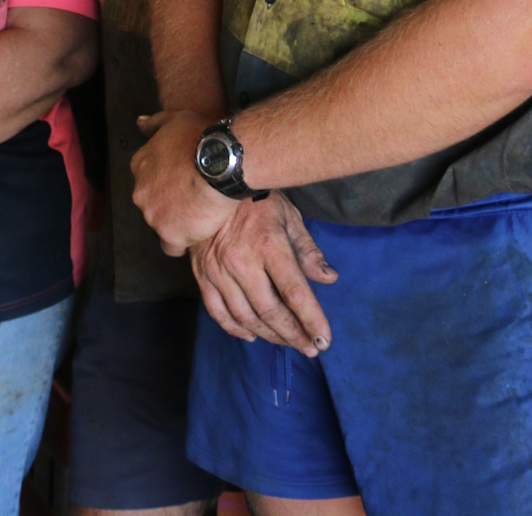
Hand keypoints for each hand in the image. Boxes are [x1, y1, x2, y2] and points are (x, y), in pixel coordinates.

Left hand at [131, 110, 237, 255]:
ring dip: (176, 220)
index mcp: (140, 166)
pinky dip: (181, 242)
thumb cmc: (200, 138)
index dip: (165, 180)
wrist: (221, 163)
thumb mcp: (175, 119)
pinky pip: (171, 246)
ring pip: (161, 223)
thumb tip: (139, 123)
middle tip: (192, 196)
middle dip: (169, 201)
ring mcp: (153, 215)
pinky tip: (195, 234)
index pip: (147, 179)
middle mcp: (141, 192)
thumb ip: (154, 123)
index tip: (181, 180)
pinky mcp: (169, 235)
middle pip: (152, 202)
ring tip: (199, 212)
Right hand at [190, 192, 338, 356]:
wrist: (210, 184)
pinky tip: (253, 335)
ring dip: (269, 335)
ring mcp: (218, 270)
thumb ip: (308, 250)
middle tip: (310, 347)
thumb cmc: (256, 199)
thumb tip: (329, 278)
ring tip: (288, 343)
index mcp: (268, 244)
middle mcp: (241, 261)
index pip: (294, 291)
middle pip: (270, 310)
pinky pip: (218, 311)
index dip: (311, 319)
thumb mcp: (289, 216)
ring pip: (245, 316)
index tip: (324, 339)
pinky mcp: (202, 275)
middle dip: (293, 334)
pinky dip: (235, 329)